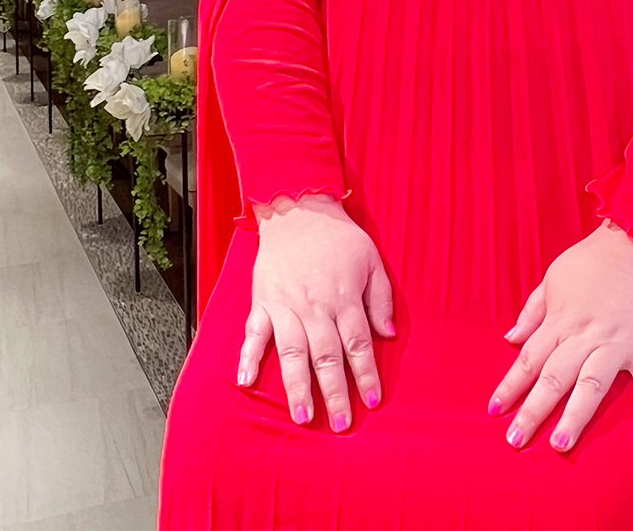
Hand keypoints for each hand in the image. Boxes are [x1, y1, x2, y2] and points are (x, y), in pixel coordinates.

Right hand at [239, 192, 394, 431]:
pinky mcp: (263, 302)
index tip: (371, 401)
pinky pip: (254, 333)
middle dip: (335, 393)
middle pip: (327, 357)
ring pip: (292, 353)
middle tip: (341, 424)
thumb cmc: (338, 237)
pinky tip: (245, 382)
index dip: (365, 375)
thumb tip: (387, 335)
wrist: (298, 210)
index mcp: (344, 298)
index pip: (358, 345)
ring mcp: (286, 307)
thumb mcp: (372, 260)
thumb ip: (381, 298)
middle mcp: (315, 307)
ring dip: (297, 387)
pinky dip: (248, 358)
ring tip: (303, 417)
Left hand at [489, 219, 632, 451]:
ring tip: (560, 444)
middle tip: (515, 440)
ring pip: (592, 384)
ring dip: (576, 415)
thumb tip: (510, 339)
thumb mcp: (553, 277)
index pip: (530, 359)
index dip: (511, 385)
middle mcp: (585, 335)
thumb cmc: (594, 258)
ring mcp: (617, 343)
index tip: (493, 410)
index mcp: (561, 320)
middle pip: (554, 377)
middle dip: (533, 410)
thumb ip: (532, 312)